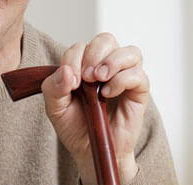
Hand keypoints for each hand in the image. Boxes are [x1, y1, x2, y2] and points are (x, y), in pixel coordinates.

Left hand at [40, 33, 147, 184]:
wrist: (89, 151)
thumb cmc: (74, 126)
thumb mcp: (54, 107)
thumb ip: (53, 87)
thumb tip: (66, 71)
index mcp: (85, 66)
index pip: (81, 47)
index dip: (73, 58)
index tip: (70, 80)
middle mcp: (107, 67)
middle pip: (107, 40)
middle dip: (94, 53)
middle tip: (86, 76)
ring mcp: (125, 78)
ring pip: (130, 52)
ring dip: (112, 61)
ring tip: (98, 80)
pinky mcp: (139, 93)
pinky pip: (139, 75)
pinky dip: (122, 80)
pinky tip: (107, 94)